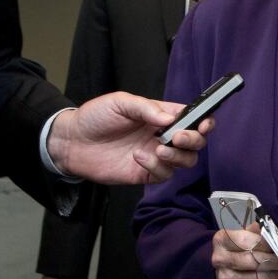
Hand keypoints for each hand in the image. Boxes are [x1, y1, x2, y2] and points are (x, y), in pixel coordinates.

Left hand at [46, 93, 210, 184]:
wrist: (72, 142)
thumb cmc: (96, 117)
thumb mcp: (120, 102)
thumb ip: (147, 108)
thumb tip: (171, 118)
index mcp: (161, 115)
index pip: (193, 118)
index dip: (204, 121)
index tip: (204, 124)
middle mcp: (163, 136)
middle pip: (196, 142)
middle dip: (194, 140)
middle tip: (178, 138)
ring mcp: (156, 155)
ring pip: (185, 161)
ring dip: (177, 156)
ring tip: (158, 150)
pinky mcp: (146, 173)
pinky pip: (164, 175)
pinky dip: (156, 168)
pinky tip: (139, 158)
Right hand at [211, 223, 277, 278]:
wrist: (226, 263)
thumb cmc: (239, 246)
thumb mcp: (247, 233)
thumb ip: (259, 232)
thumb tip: (272, 231)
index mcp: (221, 240)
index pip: (248, 242)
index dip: (267, 244)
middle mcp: (219, 259)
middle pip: (253, 261)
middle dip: (274, 261)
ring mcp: (224, 277)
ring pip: (256, 278)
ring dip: (275, 275)